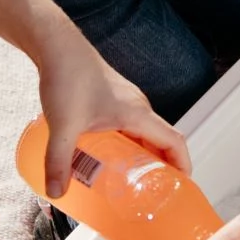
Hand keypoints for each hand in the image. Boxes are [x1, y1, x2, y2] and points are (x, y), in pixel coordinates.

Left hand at [34, 26, 190, 196]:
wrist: (57, 46)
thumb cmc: (68, 77)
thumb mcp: (62, 126)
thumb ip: (58, 162)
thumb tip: (57, 192)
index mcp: (138, 114)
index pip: (174, 142)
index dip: (183, 166)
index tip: (181, 188)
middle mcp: (138, 108)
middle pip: (162, 141)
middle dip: (162, 168)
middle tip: (153, 193)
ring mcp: (127, 102)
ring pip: (145, 134)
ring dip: (144, 156)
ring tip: (132, 181)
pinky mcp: (114, 99)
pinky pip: (131, 126)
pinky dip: (130, 145)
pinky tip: (109, 156)